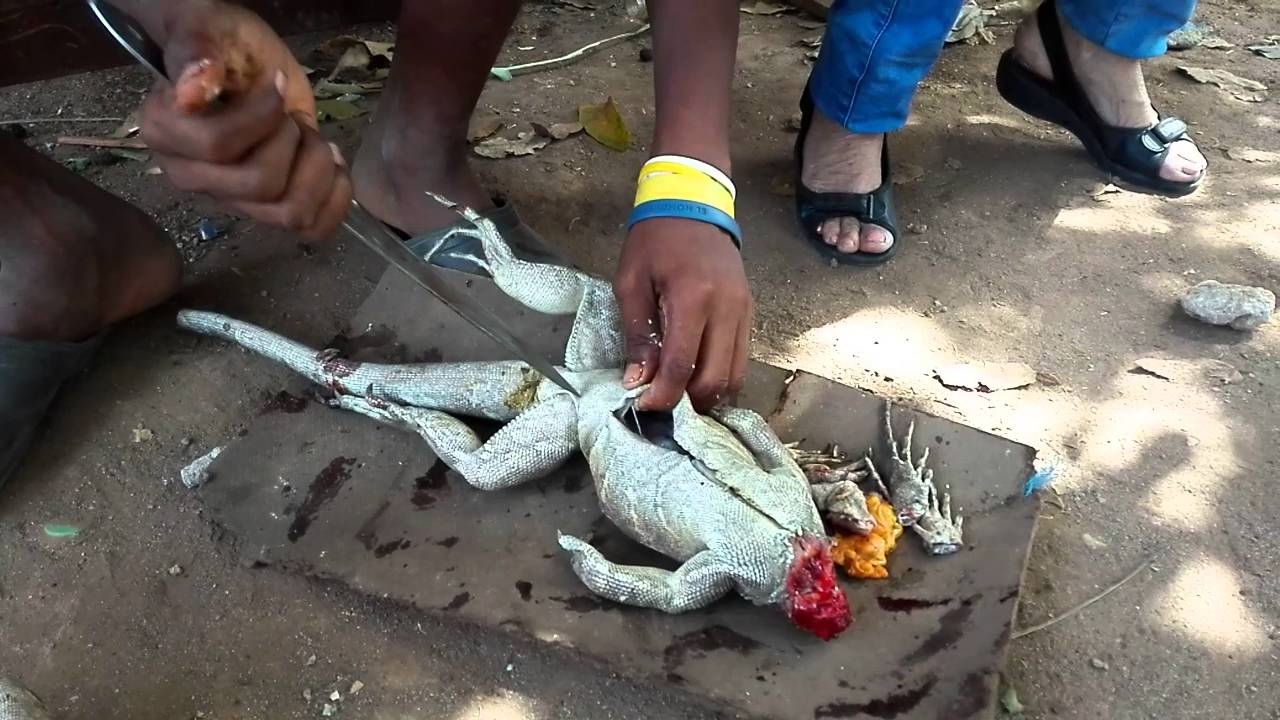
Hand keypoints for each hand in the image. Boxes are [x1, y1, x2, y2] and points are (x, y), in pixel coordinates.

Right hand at [139, 1, 350, 241]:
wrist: (240, 61)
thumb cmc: (221, 43)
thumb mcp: (209, 31)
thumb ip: (196, 55)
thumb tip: (190, 92)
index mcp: (165, 132)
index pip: (219, 145)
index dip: (262, 116)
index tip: (275, 83)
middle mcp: (191, 176)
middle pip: (261, 184)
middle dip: (292, 141)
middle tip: (290, 115)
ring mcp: (232, 200)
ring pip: (290, 213)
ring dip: (316, 167)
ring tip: (309, 136)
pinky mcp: (268, 210)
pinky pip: (313, 228)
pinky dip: (336, 197)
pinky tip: (334, 163)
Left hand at [614, 218, 751, 411]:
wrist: (693, 204)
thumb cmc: (654, 241)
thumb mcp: (631, 283)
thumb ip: (638, 335)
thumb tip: (638, 381)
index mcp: (692, 299)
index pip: (681, 366)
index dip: (662, 396)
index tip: (644, 406)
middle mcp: (726, 309)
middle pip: (715, 379)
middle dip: (687, 402)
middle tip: (662, 403)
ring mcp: (744, 312)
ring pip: (736, 375)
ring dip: (708, 394)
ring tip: (680, 394)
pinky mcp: (750, 313)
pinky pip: (741, 358)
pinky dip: (722, 376)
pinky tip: (698, 376)